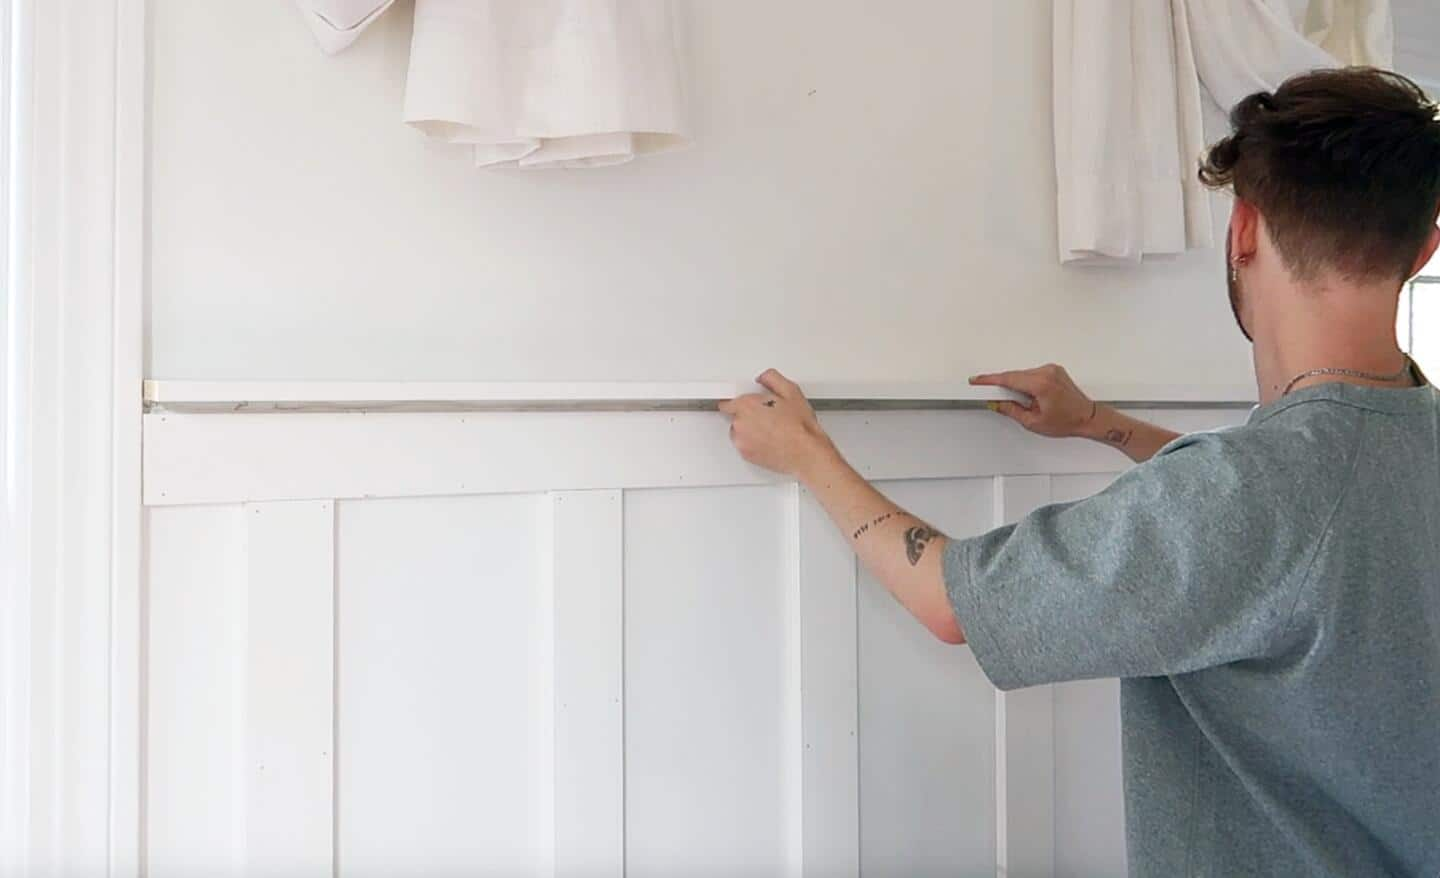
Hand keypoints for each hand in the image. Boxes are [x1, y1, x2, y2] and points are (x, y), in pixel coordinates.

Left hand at [719, 369, 835, 476]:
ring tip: (770, 430)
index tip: (742, 403)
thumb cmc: (799, 427)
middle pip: (735, 416)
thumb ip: (772, 378)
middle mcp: (740, 424)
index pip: (727, 402)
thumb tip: (763, 378)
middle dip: (748, 415)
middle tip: (767, 416)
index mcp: (747, 405)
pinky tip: (769, 440)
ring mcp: (741, 441)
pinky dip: (753, 444)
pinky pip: (744, 446)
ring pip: (739, 432)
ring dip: (749, 430)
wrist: (806, 453)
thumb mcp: (791, 391)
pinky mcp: (746, 455)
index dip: (736, 402)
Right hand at [969, 363, 1097, 437]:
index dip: (989, 380)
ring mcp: (1051, 369)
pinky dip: (1026, 383)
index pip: (1008, 379)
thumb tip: (997, 403)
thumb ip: (1011, 410)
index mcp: (1042, 385)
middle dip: (1003, 386)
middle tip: (994, 398)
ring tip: (1025, 403)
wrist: (1087, 417)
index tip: (977, 381)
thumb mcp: (1033, 422)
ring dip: (1016, 386)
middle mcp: (1047, 373)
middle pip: (1014, 376)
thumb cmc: (1068, 421)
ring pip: (1022, 374)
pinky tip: (1030, 395)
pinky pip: (1032, 373)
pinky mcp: (1054, 369)